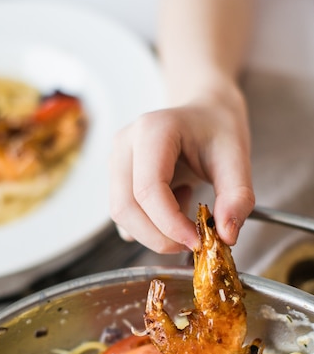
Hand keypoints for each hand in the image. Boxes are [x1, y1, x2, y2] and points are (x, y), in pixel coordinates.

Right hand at [109, 90, 254, 251]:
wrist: (203, 112)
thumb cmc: (217, 128)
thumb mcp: (238, 156)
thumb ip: (237, 196)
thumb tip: (226, 236)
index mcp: (152, 130)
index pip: (148, 190)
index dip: (170, 224)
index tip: (198, 241)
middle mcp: (125, 144)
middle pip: (125, 208)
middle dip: (159, 236)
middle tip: (193, 240)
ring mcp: (116, 161)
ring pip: (121, 216)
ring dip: (155, 231)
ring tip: (187, 204)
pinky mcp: (116, 179)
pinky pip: (124, 217)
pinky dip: (150, 225)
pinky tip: (173, 202)